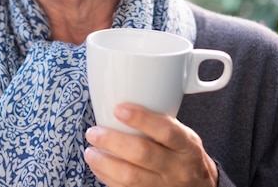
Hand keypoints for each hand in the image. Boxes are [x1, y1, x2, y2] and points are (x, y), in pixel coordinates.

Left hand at [84, 103, 217, 186]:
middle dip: (113, 141)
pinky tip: (97, 167)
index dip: (142, 119)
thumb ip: (159, 122)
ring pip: (131, 177)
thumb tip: (119, 99)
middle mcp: (178, 167)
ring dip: (104, 163)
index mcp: (186, 145)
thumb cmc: (182, 154)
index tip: (119, 109)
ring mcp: (165, 186)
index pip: (166, 131)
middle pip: (143, 153)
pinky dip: (106, 177)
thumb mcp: (182, 135)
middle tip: (94, 133)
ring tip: (90, 152)